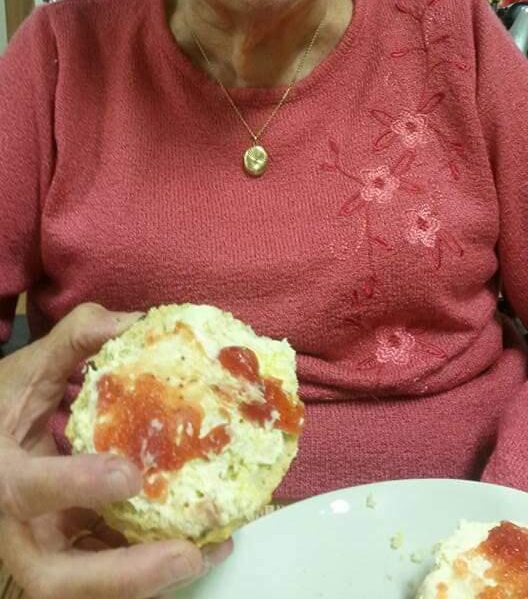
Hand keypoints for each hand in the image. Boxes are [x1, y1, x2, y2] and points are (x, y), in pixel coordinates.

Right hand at [0, 303, 231, 598]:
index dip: (77, 487)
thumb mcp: (24, 373)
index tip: (129, 474)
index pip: (27, 491)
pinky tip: (201, 544)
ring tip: (210, 550)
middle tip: (185, 553)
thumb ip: (74, 341)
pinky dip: (149, 566)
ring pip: (85, 590)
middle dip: (123, 574)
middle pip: (55, 578)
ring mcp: (37, 552)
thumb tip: (137, 320)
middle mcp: (13, 530)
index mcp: (0, 475)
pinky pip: (104, 574)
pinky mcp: (60, 559)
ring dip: (149, 579)